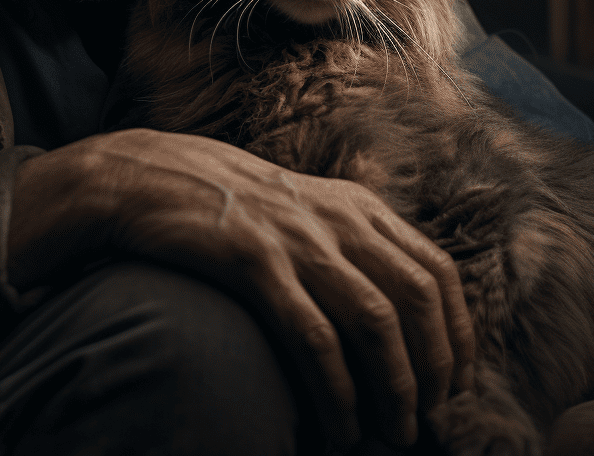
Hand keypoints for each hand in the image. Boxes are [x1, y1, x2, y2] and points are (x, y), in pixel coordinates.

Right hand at [8, 128, 474, 450]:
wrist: (149, 176)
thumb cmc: (225, 201)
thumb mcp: (298, 202)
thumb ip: (346, 234)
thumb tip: (392, 295)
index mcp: (354, 203)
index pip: (436, 270)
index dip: (457, 333)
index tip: (454, 383)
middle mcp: (334, 217)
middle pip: (417, 299)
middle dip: (434, 369)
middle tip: (427, 418)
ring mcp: (294, 237)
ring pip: (375, 321)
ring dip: (393, 387)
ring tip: (391, 432)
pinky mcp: (254, 261)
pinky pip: (312, 336)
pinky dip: (335, 388)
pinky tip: (336, 422)